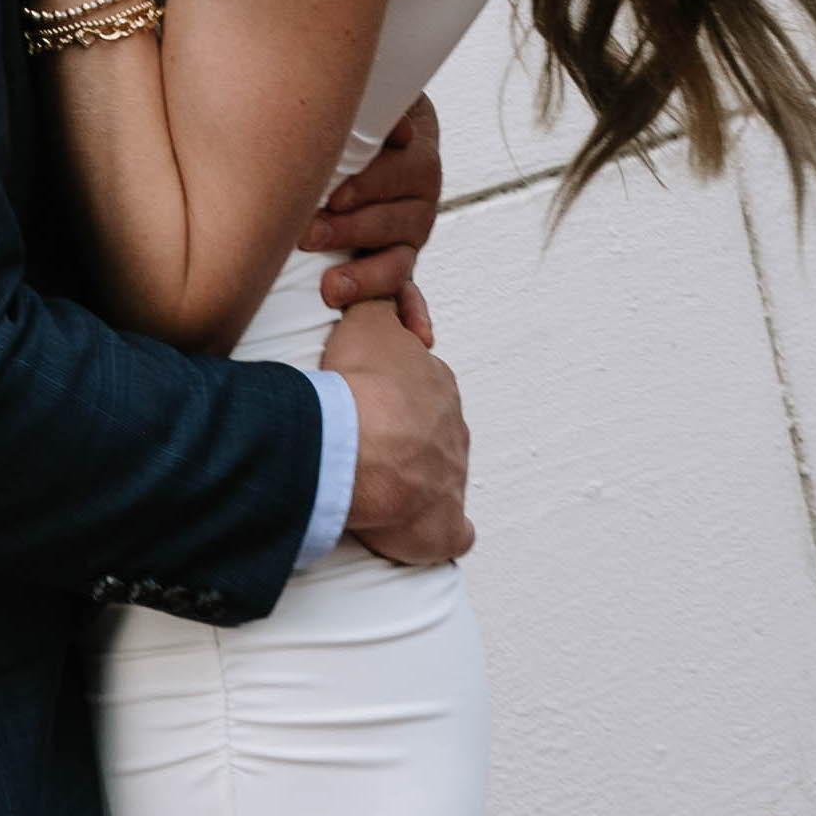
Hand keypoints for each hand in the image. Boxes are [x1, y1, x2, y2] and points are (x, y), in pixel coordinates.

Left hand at [300, 87, 443, 334]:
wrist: (386, 129)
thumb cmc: (368, 115)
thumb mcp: (375, 102)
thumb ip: (377, 112)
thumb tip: (400, 129)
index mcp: (416, 161)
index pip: (400, 174)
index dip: (368, 185)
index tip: (333, 195)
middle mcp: (418, 203)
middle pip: (395, 223)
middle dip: (350, 232)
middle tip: (308, 236)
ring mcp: (409, 237)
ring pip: (398, 261)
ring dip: (368, 278)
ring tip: (331, 289)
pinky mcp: (398, 262)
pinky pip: (409, 294)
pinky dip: (413, 314)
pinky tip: (417, 336)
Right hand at [319, 296, 470, 564]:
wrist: (362, 448)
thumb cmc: (363, 385)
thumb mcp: (369, 321)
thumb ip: (379, 300)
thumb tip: (384, 281)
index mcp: (437, 385)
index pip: (421, 381)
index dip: (394, 386)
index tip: (367, 392)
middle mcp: (452, 430)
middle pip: (433, 429)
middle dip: (407, 434)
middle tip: (367, 440)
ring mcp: (452, 480)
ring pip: (441, 475)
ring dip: (417, 479)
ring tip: (379, 485)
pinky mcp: (442, 526)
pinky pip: (453, 533)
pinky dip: (444, 533)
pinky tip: (428, 534)